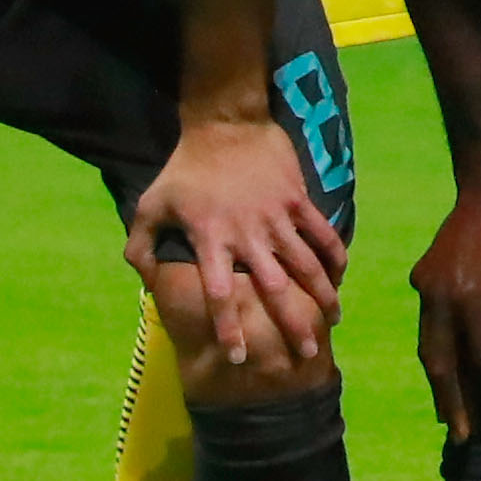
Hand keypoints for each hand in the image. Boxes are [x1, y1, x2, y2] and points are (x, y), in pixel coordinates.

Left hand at [128, 116, 344, 371]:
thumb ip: (140, 245)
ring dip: (323, 295)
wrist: (226, 123)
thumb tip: (141, 278)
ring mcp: (277, 217)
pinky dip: (334, 255)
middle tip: (304, 354)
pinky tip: (340, 276)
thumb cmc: (184, 167)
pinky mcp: (298, 200)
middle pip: (275, 289)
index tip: (238, 357)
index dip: (229, 328)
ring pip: (307, 264)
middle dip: (292, 324)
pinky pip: (322, 233)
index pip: (220, 295)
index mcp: (211, 240)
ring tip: (334, 320)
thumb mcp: (150, 205)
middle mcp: (248, 235)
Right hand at [407, 171, 480, 439]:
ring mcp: (425, 287)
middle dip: (451, 401)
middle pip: (440, 361)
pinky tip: (445, 370)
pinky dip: (436, 350)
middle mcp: (439, 297)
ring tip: (448, 413)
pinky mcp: (422, 277)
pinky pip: (427, 323)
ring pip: (426, 345)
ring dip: (438, 380)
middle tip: (461, 436)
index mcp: (470, 296)